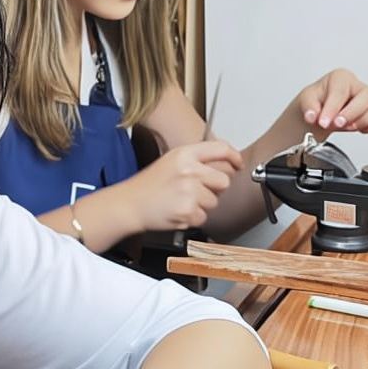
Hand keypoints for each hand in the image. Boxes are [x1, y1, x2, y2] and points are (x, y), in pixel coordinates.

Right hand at [123, 140, 241, 231]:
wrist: (129, 204)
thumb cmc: (148, 185)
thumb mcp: (171, 162)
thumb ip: (197, 160)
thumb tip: (226, 164)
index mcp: (185, 154)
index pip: (221, 149)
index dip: (234, 157)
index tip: (238, 164)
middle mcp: (189, 170)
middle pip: (223, 180)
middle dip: (214, 189)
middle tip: (195, 191)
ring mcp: (189, 191)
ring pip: (214, 201)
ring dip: (201, 206)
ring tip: (181, 202)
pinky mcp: (188, 210)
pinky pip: (204, 217)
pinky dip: (192, 219)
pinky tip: (177, 212)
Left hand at [298, 70, 367, 133]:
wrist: (321, 111)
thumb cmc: (317, 101)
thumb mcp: (306, 100)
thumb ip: (309, 107)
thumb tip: (312, 116)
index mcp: (341, 78)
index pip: (341, 91)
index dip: (332, 108)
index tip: (323, 122)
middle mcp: (358, 86)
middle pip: (366, 97)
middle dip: (351, 114)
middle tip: (337, 124)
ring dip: (364, 121)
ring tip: (348, 127)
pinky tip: (360, 129)